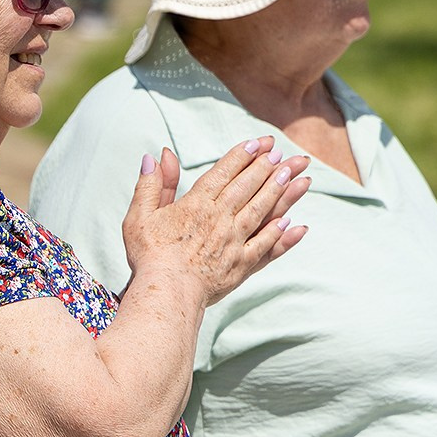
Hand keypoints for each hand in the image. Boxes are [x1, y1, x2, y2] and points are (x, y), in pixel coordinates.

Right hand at [121, 137, 309, 306]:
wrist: (165, 294)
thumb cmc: (148, 256)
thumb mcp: (139, 215)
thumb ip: (150, 184)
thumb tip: (158, 155)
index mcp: (196, 205)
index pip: (224, 173)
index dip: (242, 156)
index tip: (259, 143)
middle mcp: (219, 220)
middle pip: (247, 187)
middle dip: (267, 167)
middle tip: (282, 152)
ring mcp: (233, 243)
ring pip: (261, 211)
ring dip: (281, 193)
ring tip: (297, 176)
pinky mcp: (241, 266)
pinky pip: (266, 247)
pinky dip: (281, 234)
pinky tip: (293, 223)